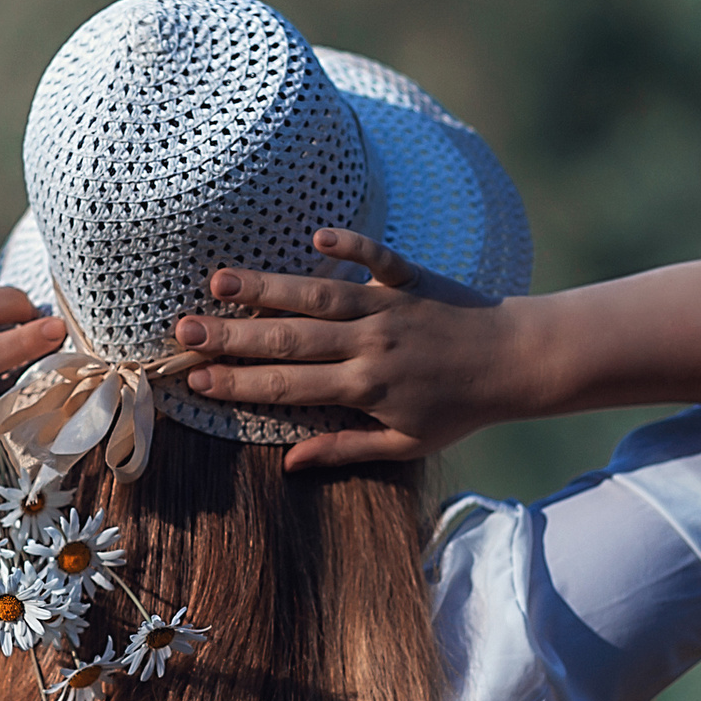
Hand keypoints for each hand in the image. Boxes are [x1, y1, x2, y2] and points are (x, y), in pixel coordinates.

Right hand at [173, 229, 513, 469]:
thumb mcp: (405, 443)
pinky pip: (377, 258)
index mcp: (364, 390)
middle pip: (289, 340)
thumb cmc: (458, 408)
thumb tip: (289, 462)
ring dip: (267, 288)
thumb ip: (345, 450)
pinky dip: (350, 246)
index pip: (288, 387)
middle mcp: (370, 346)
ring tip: (219, 281)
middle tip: (183, 331)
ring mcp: (388, 308)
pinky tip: (315, 238)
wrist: (517, 363)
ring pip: (318, 297)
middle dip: (232, 336)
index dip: (239, 384)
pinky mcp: (411, 277)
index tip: (196, 379)